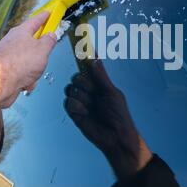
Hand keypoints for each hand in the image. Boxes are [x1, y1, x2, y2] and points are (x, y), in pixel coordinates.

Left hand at [0, 12, 56, 107]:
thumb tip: (51, 35)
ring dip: (34, 69)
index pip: (35, 21)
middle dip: (40, 51)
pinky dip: (26, 78)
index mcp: (22, 32)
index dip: (43, 17)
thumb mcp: (43, 49)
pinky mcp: (5, 69)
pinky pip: (22, 72)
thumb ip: (49, 41)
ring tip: (34, 74)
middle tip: (46, 53)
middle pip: (31, 42)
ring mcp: (8, 56)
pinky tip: (26, 82)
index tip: (48, 14)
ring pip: (27, 60)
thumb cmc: (20, 62)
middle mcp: (13, 42)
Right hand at [64, 59, 151, 179]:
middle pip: (77, 78)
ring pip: (71, 90)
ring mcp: (81, 101)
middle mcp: (89, 91)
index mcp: (100, 84)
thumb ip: (101, 76)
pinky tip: (86, 113)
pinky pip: (68, 102)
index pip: (88, 69)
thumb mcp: (111, 92)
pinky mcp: (74, 112)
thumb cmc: (118, 114)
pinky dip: (77, 107)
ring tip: (92, 107)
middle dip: (84, 84)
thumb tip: (94, 59)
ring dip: (82, 97)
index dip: (83, 61)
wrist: (115, 137)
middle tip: (94, 93)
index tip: (79, 49)